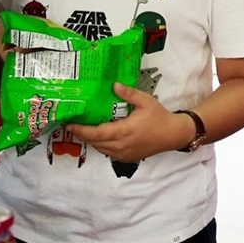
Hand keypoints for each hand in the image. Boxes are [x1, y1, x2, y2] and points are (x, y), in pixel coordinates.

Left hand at [68, 84, 193, 163]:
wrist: (173, 135)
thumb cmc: (159, 117)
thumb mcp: (145, 101)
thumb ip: (128, 93)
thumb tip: (113, 85)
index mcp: (123, 131)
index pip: (96, 133)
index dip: (81, 130)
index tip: (69, 124)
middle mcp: (121, 145)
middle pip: (94, 142)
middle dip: (82, 134)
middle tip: (72, 125)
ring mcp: (123, 153)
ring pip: (100, 149)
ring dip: (91, 140)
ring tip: (83, 130)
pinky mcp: (127, 157)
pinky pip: (108, 153)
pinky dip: (101, 145)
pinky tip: (100, 136)